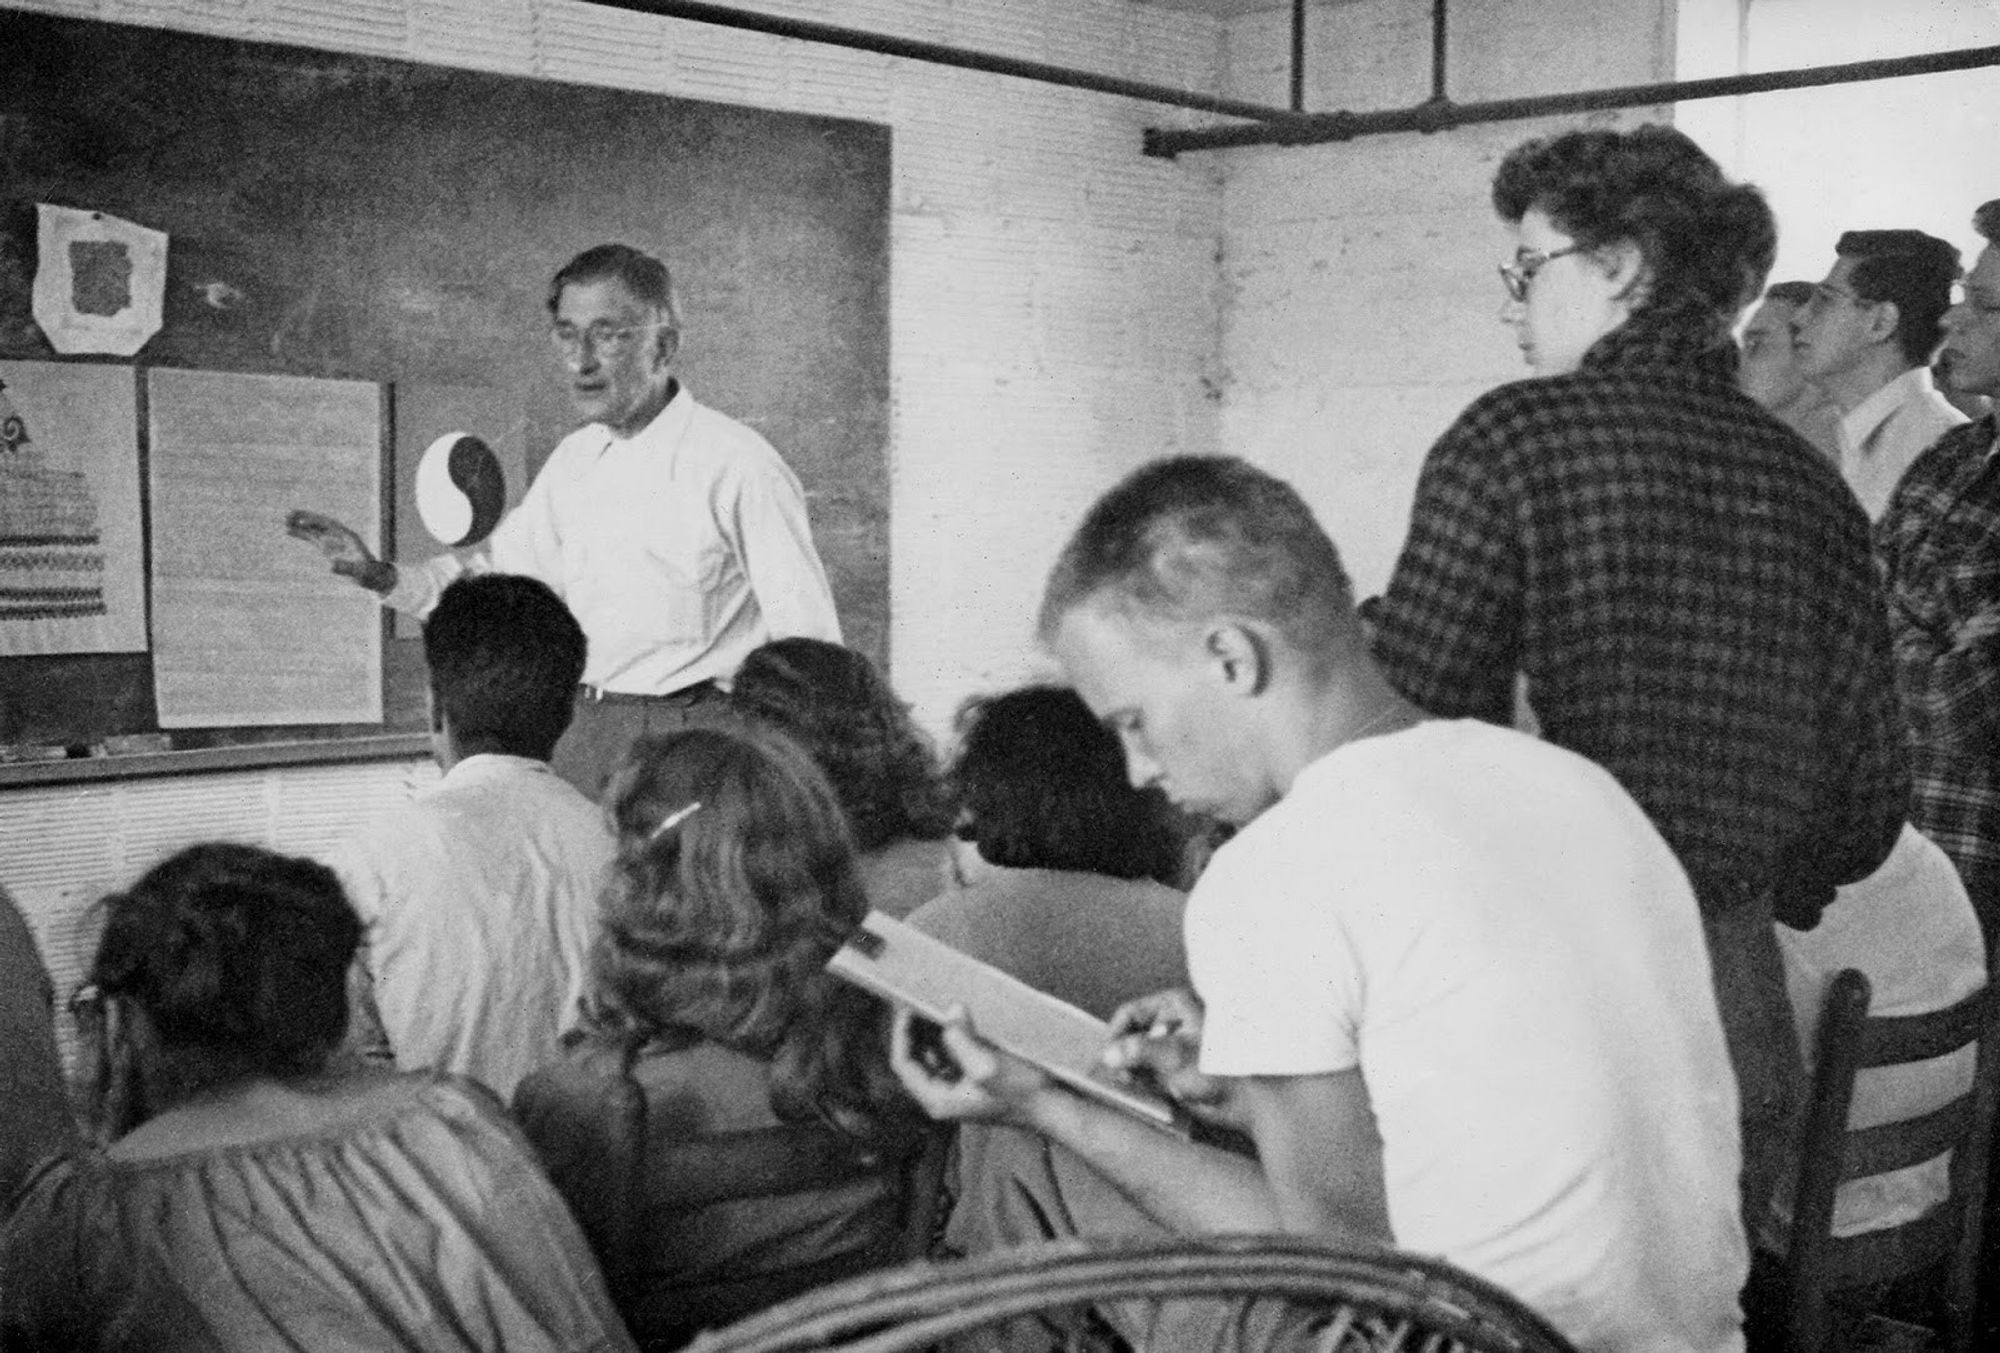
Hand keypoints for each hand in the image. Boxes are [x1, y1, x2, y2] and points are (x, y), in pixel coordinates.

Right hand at [285, 510, 392, 591]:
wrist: (372, 576)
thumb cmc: (367, 573)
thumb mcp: (358, 572)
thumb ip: (345, 568)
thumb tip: (331, 567)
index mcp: (348, 537)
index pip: (330, 525)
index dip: (316, 522)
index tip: (302, 523)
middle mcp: (339, 536)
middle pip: (321, 523)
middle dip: (306, 518)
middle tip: (289, 514)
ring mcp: (333, 541)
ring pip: (315, 529)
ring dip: (301, 524)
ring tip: (284, 520)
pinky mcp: (327, 547)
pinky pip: (312, 538)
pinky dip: (301, 534)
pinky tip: (289, 531)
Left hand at [889, 1005, 1051, 1125]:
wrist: (1053, 1107)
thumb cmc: (1022, 1092)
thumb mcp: (986, 1065)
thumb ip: (962, 1039)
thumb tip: (951, 1011)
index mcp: (938, 1100)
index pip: (904, 1064)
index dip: (901, 1034)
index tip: (906, 1007)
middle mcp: (942, 1098)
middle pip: (915, 1059)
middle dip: (915, 1030)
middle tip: (919, 1001)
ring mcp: (957, 1090)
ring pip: (932, 1056)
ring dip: (932, 1032)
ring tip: (935, 1005)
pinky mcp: (971, 1082)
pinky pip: (950, 1057)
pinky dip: (950, 1038)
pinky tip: (957, 1019)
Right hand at [1104, 987, 1239, 1127]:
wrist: (1249, 1101)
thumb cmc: (1221, 1070)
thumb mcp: (1175, 1055)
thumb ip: (1138, 1051)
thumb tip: (1109, 1054)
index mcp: (1176, 1006)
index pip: (1130, 1013)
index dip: (1115, 1034)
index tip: (1105, 1057)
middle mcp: (1174, 1022)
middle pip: (1133, 1033)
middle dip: (1122, 1054)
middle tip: (1116, 1075)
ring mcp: (1175, 1046)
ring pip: (1139, 1054)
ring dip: (1130, 1070)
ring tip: (1129, 1084)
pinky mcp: (1177, 1069)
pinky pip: (1148, 1072)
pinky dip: (1140, 1081)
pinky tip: (1141, 1091)